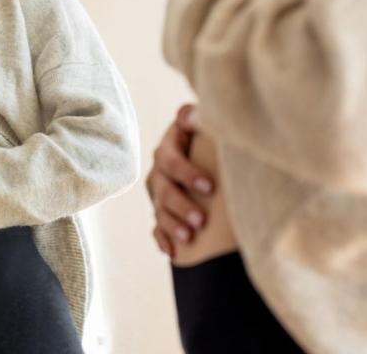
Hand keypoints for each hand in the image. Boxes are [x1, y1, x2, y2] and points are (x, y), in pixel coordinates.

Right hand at [147, 104, 213, 258]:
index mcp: (170, 146)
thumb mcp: (203, 121)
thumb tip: (198, 114)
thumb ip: (198, 116)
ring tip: (188, 237)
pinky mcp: (161, 209)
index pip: (172, 160)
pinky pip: (156, 226)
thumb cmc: (209, 133)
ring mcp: (158, 190)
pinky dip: (162, 239)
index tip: (210, 187)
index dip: (187, 173)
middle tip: (201, 220)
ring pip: (159, 209)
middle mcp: (160, 169)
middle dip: (181, 205)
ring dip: (172, 224)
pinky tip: (171, 252)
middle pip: (164, 188)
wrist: (203, 145)